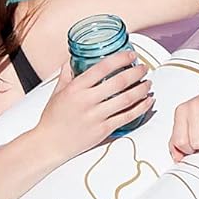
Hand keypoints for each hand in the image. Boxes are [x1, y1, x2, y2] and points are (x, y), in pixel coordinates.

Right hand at [35, 49, 153, 162]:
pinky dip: (141, 108)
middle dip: (136, 72)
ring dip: (141, 89)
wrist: (50, 144)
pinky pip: (127, 117)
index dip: (120, 59)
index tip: (131, 55)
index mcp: (76, 88)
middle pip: (118, 82)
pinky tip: (148, 101)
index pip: (102, 67)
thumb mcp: (57, 92)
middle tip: (143, 68)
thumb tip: (72, 60)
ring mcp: (96, 116)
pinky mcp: (103, 130)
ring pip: (126, 99)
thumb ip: (66, 74)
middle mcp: (87, 100)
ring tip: (148, 83)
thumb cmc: (53, 118)